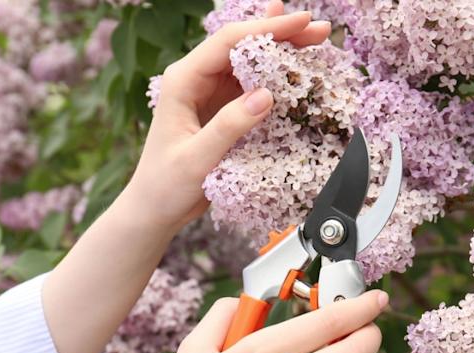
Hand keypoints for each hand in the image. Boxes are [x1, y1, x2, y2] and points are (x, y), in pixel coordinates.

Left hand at [121, 1, 331, 231]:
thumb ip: (229, 126)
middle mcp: (196, 79)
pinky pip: (253, 84)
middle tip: (318, 29)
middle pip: (242, 44)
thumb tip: (265, 96)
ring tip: (314, 39)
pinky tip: (296, 64)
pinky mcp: (223, 109)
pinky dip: (276, 74)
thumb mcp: (197, 159)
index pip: (228, 42)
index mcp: (183, 81)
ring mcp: (210, 93)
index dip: (266, 28)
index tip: (299, 22)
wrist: (155, 209)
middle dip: (280, 33)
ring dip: (282, 50)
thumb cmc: (166, 185)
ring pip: (250, 61)